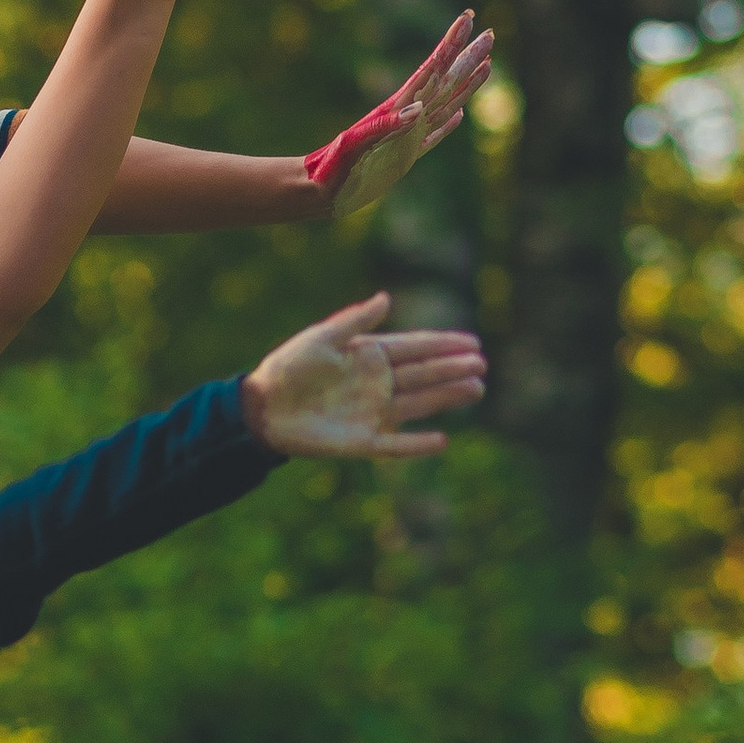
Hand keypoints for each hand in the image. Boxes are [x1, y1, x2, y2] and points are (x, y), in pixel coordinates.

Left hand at [240, 295, 486, 456]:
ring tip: (476, 390)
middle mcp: (376, 383)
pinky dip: (417, 445)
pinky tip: (442, 440)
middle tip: (482, 366)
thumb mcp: (322, 338)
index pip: (415, 347)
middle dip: (453, 369)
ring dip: (447, 398)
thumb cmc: (288, 367)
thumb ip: (356, 321)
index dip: (444, 344)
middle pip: (424, 375)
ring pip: (418, 404)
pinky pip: (395, 445)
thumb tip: (387, 297)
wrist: (261, 408)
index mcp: (369, 355)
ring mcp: (371, 412)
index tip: (473, 342)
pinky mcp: (361, 441)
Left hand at [304, 15, 494, 216]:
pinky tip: (459, 114)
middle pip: (445, 81)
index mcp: (396, 108)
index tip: (467, 18)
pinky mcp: (404, 156)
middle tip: (491, 34)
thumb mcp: (356, 144)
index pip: (431, 69)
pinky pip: (433, 136)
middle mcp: (406, 117)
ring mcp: (408, 136)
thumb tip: (419, 108)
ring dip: (466, 84)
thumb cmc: (332, 167)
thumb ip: (384, 126)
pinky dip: (448, 124)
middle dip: (467, 58)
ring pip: (445, 104)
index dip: (450, 44)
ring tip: (487, 64)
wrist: (317, 190)